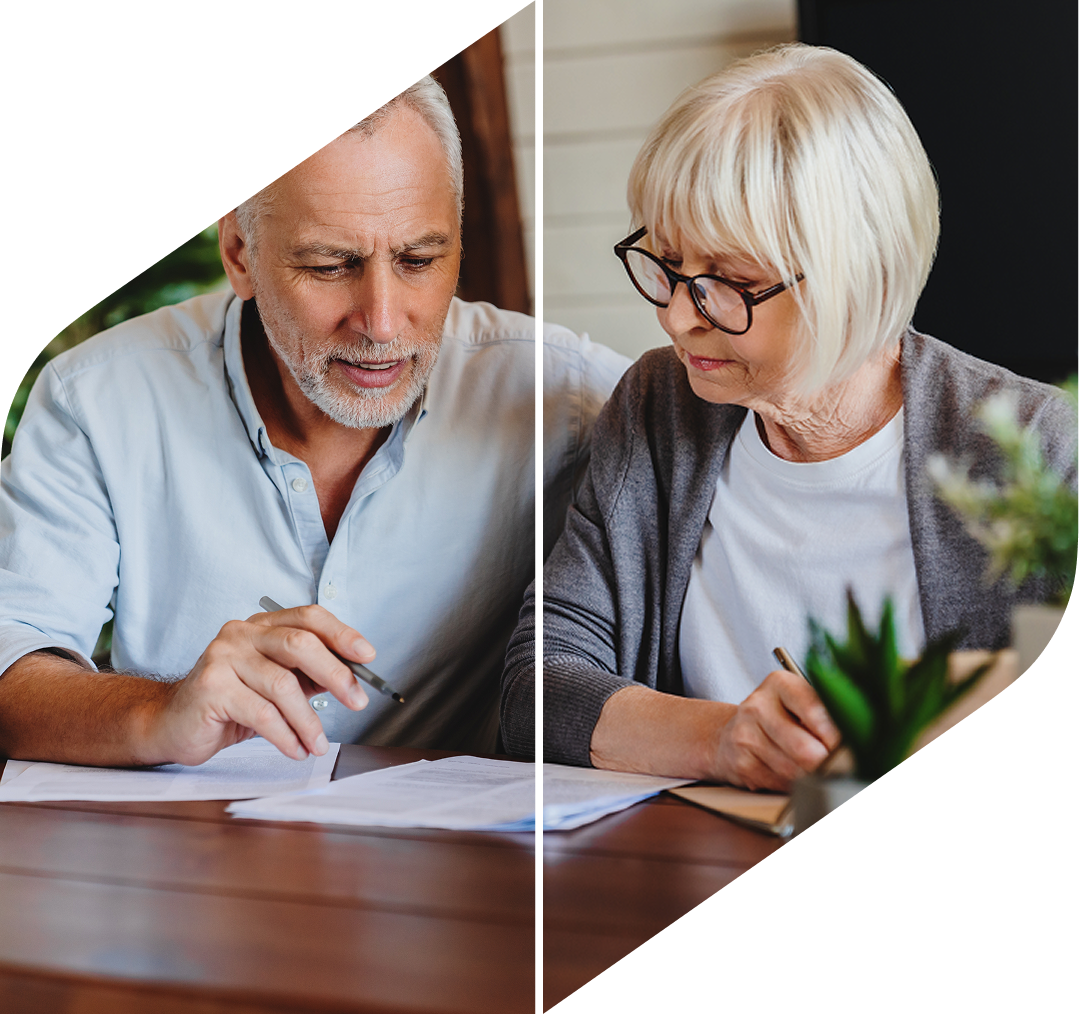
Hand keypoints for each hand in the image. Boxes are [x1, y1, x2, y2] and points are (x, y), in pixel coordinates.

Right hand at [145, 605, 374, 765]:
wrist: (172, 724)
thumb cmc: (230, 703)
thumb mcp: (275, 684)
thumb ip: (308, 676)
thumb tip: (353, 678)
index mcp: (260, 626)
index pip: (309, 617)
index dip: (342, 634)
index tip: (368, 656)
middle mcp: (240, 634)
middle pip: (300, 644)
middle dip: (336, 674)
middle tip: (357, 702)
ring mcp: (222, 657)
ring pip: (283, 686)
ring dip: (309, 721)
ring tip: (318, 744)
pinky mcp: (211, 688)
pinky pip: (262, 714)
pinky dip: (286, 736)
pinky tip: (296, 750)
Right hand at [711, 669, 839, 791]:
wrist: (733, 734)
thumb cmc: (780, 717)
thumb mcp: (801, 702)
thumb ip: (826, 714)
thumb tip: (859, 741)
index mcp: (779, 683)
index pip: (815, 710)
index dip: (837, 736)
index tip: (851, 747)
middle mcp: (757, 706)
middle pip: (805, 749)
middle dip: (827, 763)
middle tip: (839, 766)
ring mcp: (745, 736)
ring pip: (794, 771)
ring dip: (811, 777)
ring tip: (815, 769)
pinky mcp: (741, 764)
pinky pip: (780, 784)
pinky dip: (792, 786)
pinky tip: (792, 774)